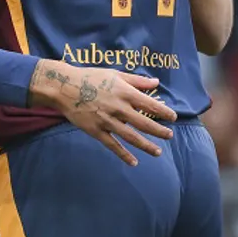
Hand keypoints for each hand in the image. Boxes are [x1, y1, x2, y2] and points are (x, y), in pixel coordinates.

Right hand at [28, 61, 176, 165]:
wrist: (64, 87)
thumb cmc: (91, 77)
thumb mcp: (115, 74)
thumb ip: (137, 80)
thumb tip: (156, 82)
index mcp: (124, 92)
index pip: (149, 104)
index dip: (163, 112)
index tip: (173, 118)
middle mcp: (118, 108)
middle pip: (143, 123)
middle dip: (159, 131)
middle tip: (170, 135)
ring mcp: (107, 121)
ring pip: (131, 137)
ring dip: (146, 145)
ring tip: (158, 152)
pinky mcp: (96, 131)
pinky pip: (112, 145)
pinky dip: (123, 154)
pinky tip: (134, 162)